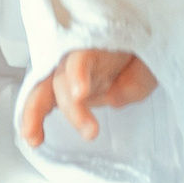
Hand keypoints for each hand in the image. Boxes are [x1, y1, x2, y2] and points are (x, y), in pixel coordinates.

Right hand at [20, 49, 157, 145]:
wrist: (139, 46)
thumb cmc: (142, 52)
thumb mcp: (151, 64)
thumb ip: (137, 80)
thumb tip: (112, 97)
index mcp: (100, 44)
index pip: (83, 56)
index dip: (78, 73)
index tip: (79, 93)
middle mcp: (78, 54)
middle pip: (62, 77)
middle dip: (70, 108)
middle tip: (90, 131)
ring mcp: (68, 69)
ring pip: (44, 86)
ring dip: (37, 113)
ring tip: (35, 139)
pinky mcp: (65, 85)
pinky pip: (45, 99)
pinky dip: (33, 116)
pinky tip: (32, 137)